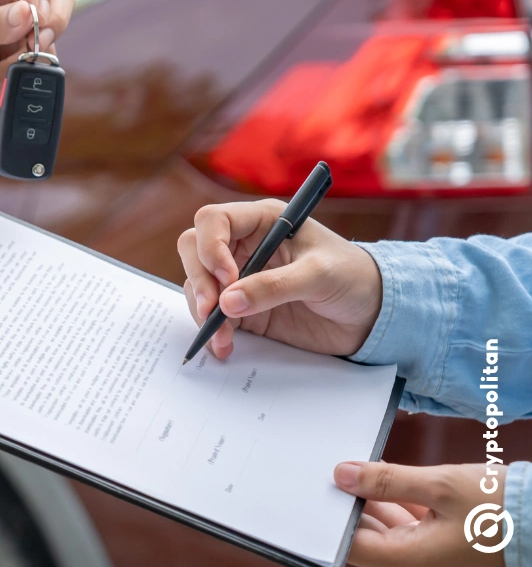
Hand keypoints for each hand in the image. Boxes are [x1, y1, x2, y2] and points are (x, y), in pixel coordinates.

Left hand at [0, 0, 74, 127]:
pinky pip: (40, 65)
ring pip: (51, 33)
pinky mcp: (21, 60)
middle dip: (54, 18)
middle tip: (39, 40)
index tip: (36, 14)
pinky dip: (18, 77)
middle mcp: (7, 0)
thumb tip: (28, 13)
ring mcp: (18, 31)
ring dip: (28, 56)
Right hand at [177, 200, 382, 358]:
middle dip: (199, 279)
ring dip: (202, 309)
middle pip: (194, 250)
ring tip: (222, 336)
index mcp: (262, 222)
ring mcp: (240, 278)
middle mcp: (244, 246)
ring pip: (197, 284)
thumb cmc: (354, 278)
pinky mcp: (242, 309)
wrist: (372, 316)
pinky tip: (224, 346)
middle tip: (212, 308)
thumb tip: (227, 303)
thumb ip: (274, 287)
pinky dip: (211, 331)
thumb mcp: (319, 275)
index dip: (211, 246)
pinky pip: (211, 315)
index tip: (229, 278)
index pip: (214, 220)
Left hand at [334, 461, 508, 566]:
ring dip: (369, 502)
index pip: (352, 545)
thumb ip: (387, 480)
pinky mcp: (442, 540)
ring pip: (385, 529)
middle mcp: (416, 562)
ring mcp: (430, 553)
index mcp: (410, 559)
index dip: (330, 519)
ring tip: (355, 471)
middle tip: (332, 474)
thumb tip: (343, 475)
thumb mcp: (441, 485)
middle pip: (365, 537)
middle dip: (347, 507)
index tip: (319, 489)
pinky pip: (406, 524)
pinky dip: (393, 502)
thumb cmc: (502, 509)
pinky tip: (384, 477)